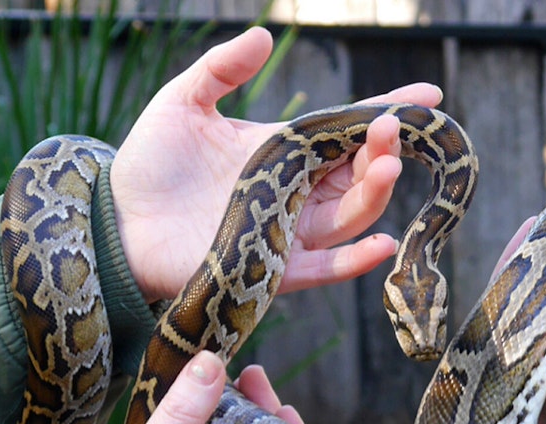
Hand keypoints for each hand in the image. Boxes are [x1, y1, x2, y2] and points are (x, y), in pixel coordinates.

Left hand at [110, 27, 443, 302]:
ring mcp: (291, 230)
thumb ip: (221, 69)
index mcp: (286, 151)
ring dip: (375, 193)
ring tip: (387, 167)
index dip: (388, 112)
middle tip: (394, 128)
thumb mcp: (182, 104)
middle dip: (383, 150)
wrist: (116, 223)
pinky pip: (326, 267)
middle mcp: (299, 191)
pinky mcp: (275, 267)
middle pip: (358, 172)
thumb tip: (263, 35)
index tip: (428, 97)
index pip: (348, 131)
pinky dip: (357, 260)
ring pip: (350, 214)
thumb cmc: (150, 165)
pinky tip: (383, 243)